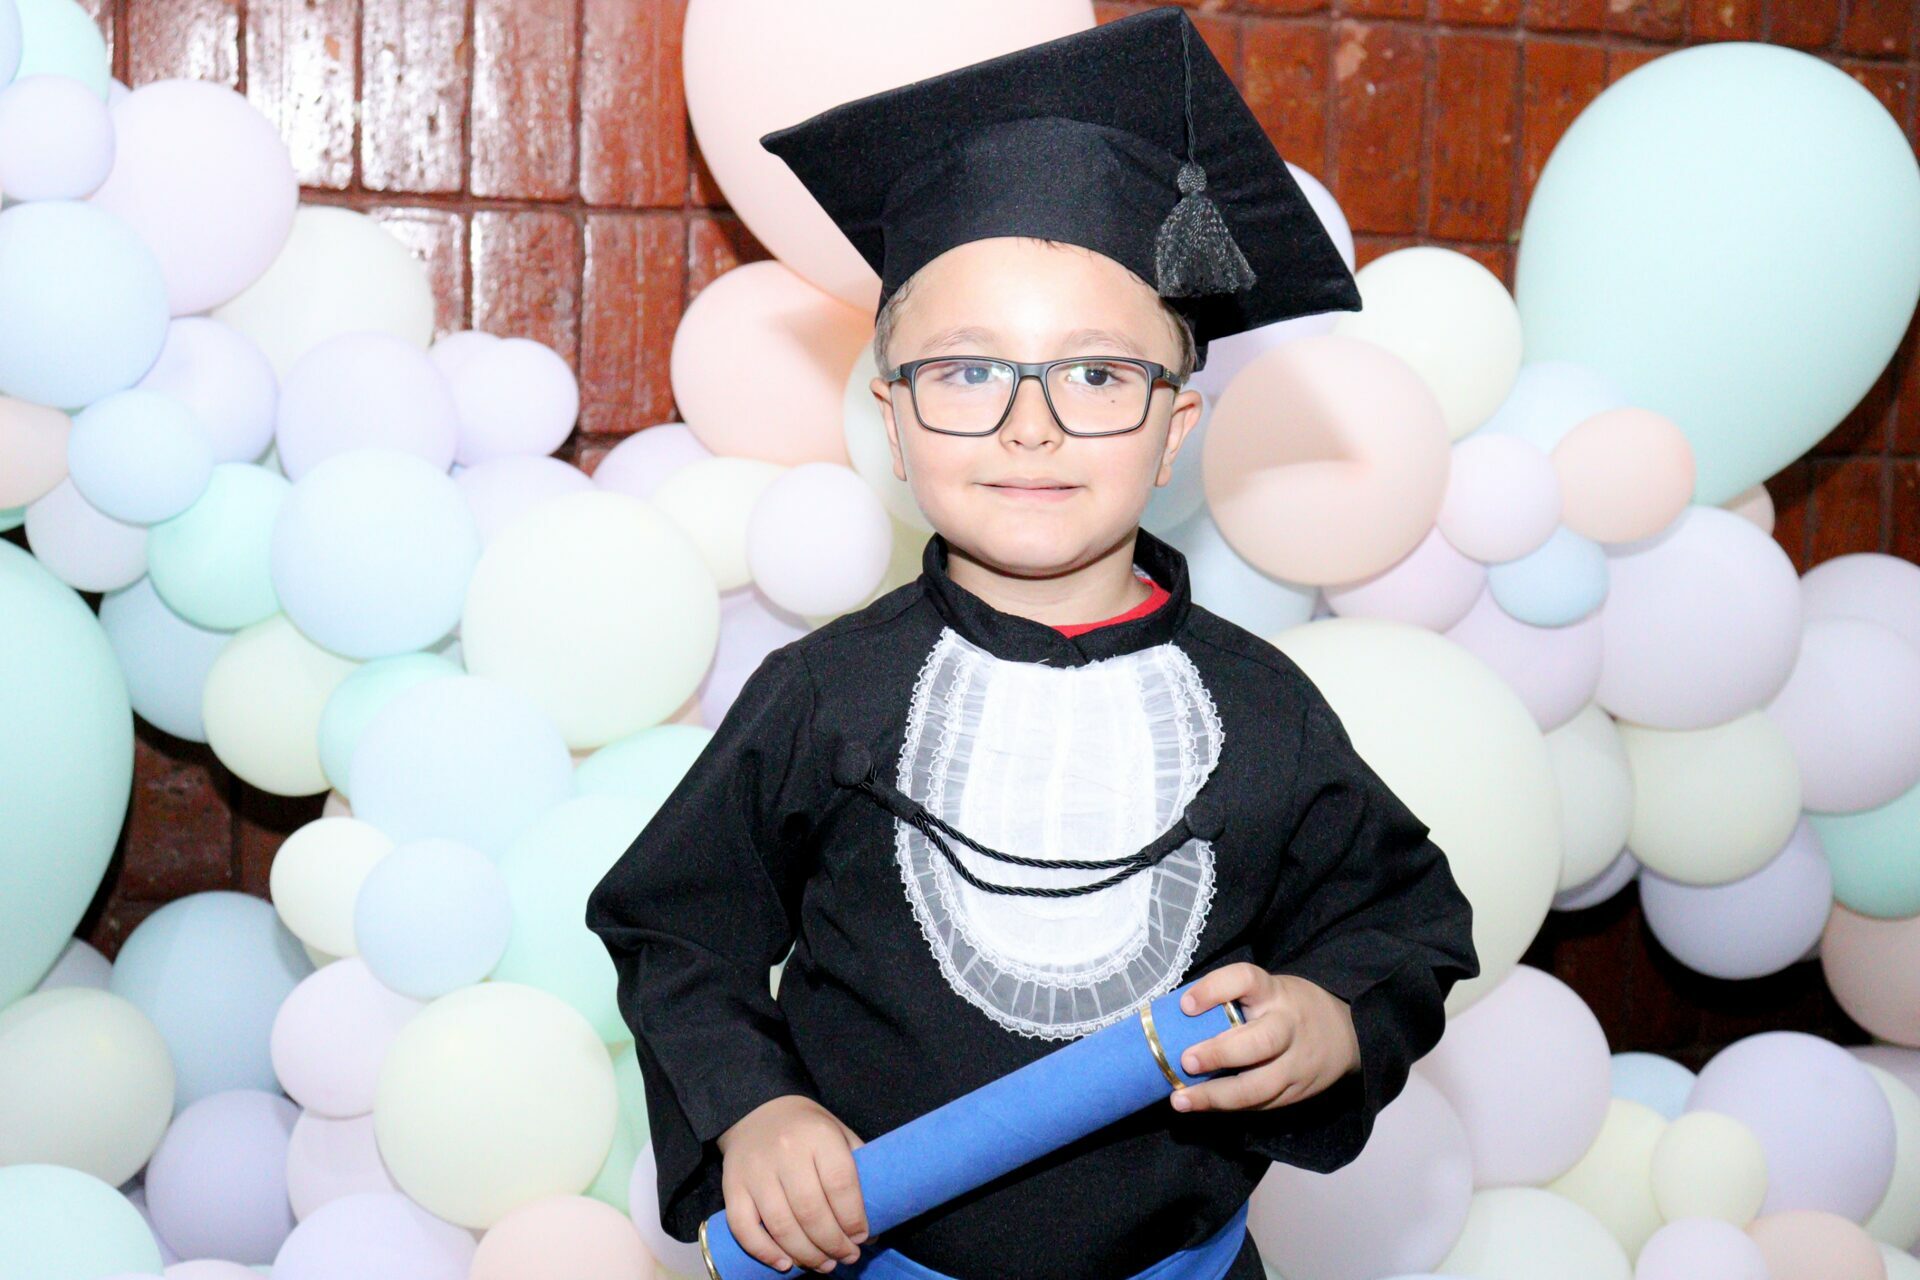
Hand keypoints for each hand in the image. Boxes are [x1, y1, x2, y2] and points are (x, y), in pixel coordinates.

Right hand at [717, 1094, 870, 1272]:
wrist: (758, 1109)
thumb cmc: (808, 1128)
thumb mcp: (839, 1133)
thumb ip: (857, 1171)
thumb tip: (874, 1225)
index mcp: (819, 1135)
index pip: (840, 1184)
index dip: (854, 1218)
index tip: (863, 1237)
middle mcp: (786, 1151)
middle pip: (811, 1211)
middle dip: (833, 1243)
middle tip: (847, 1257)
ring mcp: (756, 1171)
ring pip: (781, 1225)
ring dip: (806, 1254)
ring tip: (824, 1264)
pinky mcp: (732, 1186)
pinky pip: (744, 1228)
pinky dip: (765, 1252)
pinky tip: (785, 1264)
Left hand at [1165, 963, 1359, 1113]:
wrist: (1349, 1033)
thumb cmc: (1288, 1007)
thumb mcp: (1268, 991)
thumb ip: (1233, 1002)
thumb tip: (1173, 1018)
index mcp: (1275, 992)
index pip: (1246, 979)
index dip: (1215, 989)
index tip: (1186, 1005)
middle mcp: (1288, 1026)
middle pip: (1261, 1042)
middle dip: (1220, 1053)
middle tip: (1186, 1061)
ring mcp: (1296, 1064)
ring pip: (1260, 1086)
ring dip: (1216, 1096)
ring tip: (1180, 1100)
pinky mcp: (1297, 1092)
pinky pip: (1261, 1104)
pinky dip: (1229, 1108)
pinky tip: (1203, 1106)